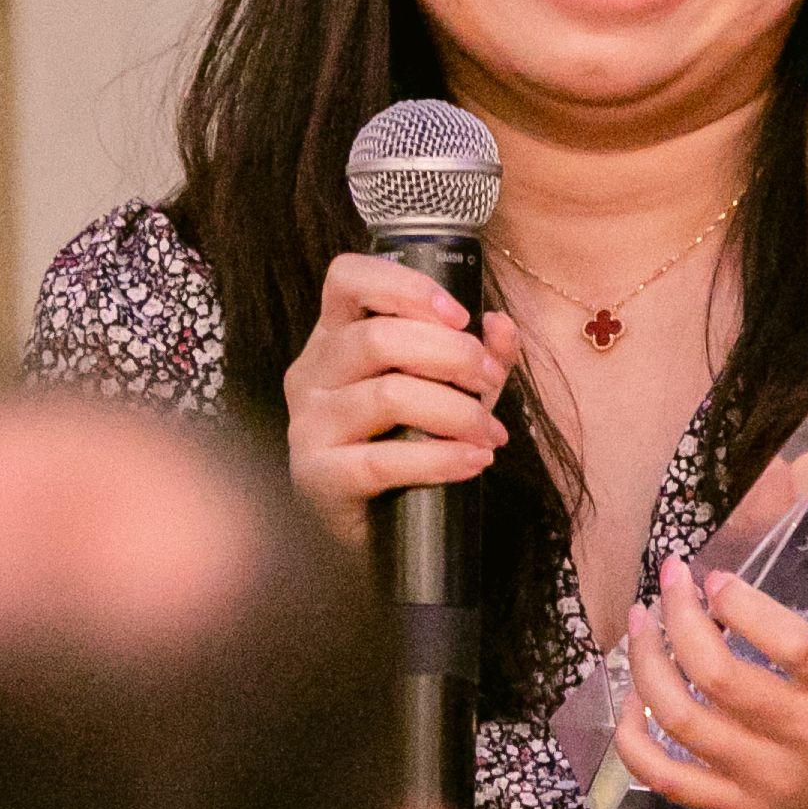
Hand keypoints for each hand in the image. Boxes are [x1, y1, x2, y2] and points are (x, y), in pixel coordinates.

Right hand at [279, 254, 525, 540]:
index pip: (347, 278)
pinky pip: (382, 460)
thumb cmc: (405, 445)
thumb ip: (478, 355)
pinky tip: (473, 462)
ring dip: (456, 411)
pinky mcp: (315, 474)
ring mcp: (306, 423)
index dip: (405, 285)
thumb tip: (502, 325)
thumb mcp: (449, 390)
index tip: (462, 315)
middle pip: (378, 338)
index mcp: (334, 335)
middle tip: (490, 379)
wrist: (377, 530)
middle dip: (453, 355)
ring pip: (387, 396)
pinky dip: (440, 459)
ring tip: (490, 433)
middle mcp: (311, 371)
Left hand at [618, 567, 807, 808]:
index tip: (716, 577)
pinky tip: (633, 700)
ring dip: (648, 665)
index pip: (790, 645)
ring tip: (642, 623)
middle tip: (670, 580)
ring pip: (683, 722)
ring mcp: (772, 781)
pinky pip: (668, 779)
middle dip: (679, 617)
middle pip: (720, 677)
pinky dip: (635, 739)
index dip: (740, 605)